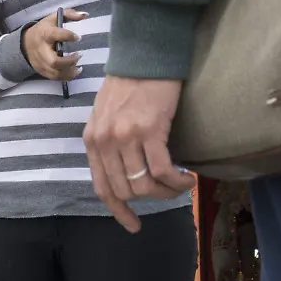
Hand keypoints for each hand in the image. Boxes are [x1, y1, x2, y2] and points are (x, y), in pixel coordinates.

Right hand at [22, 8, 84, 81]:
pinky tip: (75, 71)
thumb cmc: (44, 29)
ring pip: (55, 73)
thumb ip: (70, 14)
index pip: (55, 35)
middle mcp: (41, 50)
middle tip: (79, 55)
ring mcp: (40, 62)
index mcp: (45, 34)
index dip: (68, 36)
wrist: (25, 42)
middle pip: (54, 62)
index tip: (78, 38)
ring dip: (70, 71)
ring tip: (79, 66)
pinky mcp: (42, 70)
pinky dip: (66, 77)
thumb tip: (85, 15)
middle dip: (69, 61)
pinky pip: (55, 77)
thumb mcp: (55, 17)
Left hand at [84, 75, 194, 232]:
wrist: (146, 54)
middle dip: (150, 199)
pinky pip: (162, 170)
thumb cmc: (131, 84)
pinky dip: (176, 181)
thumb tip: (123, 171)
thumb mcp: (106, 116)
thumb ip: (108, 143)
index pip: (102, 187)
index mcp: (92, 141)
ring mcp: (125, 138)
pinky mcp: (149, 131)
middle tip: (169, 193)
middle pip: (125, 190)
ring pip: (144, 184)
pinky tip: (188, 179)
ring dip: (166, 192)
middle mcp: (104, 142)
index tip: (132, 225)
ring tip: (181, 185)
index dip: (118, 210)